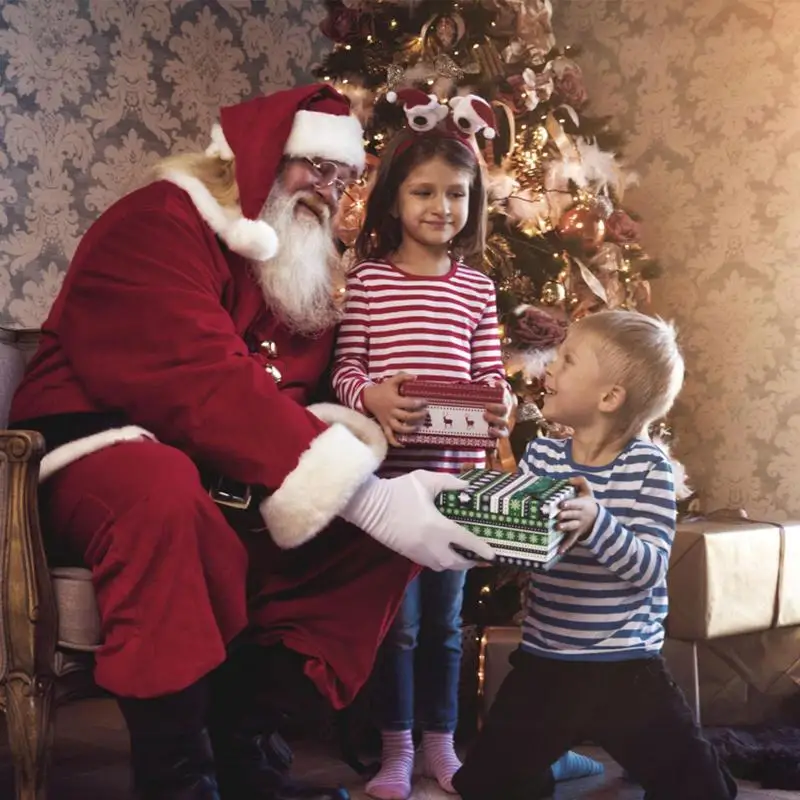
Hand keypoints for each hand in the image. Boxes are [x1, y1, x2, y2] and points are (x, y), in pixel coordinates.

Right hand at [340, 471, 496, 570]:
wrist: (369, 505)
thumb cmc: (398, 491)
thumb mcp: (425, 480)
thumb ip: (449, 482)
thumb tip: (466, 487)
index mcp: (439, 527)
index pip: (467, 542)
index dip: (482, 549)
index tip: (494, 555)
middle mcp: (432, 545)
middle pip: (457, 562)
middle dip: (470, 562)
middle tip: (480, 557)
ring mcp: (419, 552)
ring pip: (443, 566)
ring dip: (455, 563)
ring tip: (464, 556)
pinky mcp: (408, 554)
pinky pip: (431, 564)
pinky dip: (442, 562)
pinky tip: (444, 552)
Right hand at [362, 373, 427, 447]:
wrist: (367, 398)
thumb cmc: (382, 389)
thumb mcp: (392, 381)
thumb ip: (403, 377)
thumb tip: (415, 377)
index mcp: (394, 401)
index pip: (409, 403)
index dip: (419, 403)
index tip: (426, 402)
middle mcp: (391, 412)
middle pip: (407, 416)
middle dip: (418, 416)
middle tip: (425, 414)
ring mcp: (387, 420)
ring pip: (399, 428)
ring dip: (409, 429)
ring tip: (418, 427)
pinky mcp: (384, 425)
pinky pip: (389, 436)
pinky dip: (395, 442)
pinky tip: (403, 445)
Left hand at [483, 383, 516, 439]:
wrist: (487, 429)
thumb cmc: (483, 411)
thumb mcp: (482, 401)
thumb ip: (481, 393)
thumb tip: (477, 384)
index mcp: (502, 402)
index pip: (505, 392)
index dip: (502, 388)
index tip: (496, 384)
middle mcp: (505, 412)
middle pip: (505, 408)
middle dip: (496, 406)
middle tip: (485, 405)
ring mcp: (504, 423)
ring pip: (504, 421)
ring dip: (495, 418)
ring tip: (484, 416)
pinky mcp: (503, 433)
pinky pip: (503, 434)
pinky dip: (498, 432)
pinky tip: (490, 430)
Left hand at [557, 476, 598, 552]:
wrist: (596, 517)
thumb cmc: (587, 502)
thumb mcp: (587, 490)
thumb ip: (581, 482)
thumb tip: (570, 479)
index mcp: (582, 504)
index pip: (576, 504)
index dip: (569, 504)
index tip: (562, 504)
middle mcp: (580, 515)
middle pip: (572, 515)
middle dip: (565, 515)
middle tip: (557, 515)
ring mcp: (578, 525)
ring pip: (572, 526)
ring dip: (565, 527)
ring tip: (557, 527)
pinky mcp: (576, 533)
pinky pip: (571, 540)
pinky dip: (566, 546)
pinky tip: (559, 551)